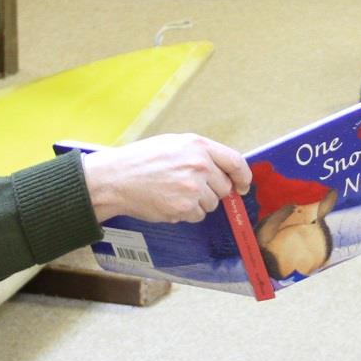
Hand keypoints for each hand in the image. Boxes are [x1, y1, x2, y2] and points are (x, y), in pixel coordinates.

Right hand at [82, 133, 250, 223]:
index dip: (243, 176)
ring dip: (197, 203)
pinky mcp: (184, 207)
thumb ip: (201, 154)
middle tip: (190, 188)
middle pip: (224, 188)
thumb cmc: (142, 160)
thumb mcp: (174, 144)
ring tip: (173, 192)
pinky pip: (197, 216)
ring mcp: (193, 188)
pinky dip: (186, 213)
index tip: (243, 186)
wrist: (116, 178)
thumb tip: (224, 171)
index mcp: (198, 146)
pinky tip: (168, 202)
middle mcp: (199, 165)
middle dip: (212, 191)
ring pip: (211, 204)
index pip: (235, 162)